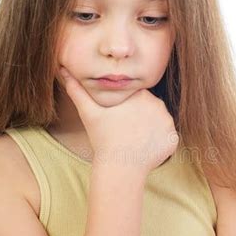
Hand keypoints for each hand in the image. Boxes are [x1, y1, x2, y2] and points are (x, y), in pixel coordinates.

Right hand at [59, 66, 178, 173]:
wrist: (121, 166)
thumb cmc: (103, 139)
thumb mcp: (88, 112)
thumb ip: (77, 90)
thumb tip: (62, 69)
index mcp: (140, 94)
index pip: (136, 97)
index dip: (127, 109)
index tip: (119, 120)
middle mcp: (158, 104)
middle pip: (149, 108)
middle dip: (139, 118)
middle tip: (125, 132)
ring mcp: (168, 122)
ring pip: (158, 122)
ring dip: (149, 129)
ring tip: (134, 140)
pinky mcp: (173, 138)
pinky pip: (166, 137)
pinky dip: (158, 143)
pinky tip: (144, 148)